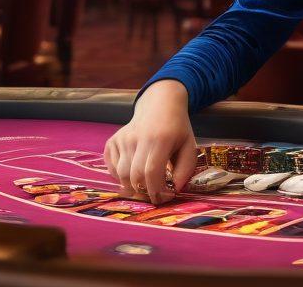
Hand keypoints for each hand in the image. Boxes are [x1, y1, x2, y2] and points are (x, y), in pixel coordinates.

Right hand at [103, 80, 196, 204]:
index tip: (165, 197)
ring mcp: (122, 139)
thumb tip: (173, 191)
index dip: (157, 190)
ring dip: (133, 187)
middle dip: (145, 192)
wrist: (160, 105)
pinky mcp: (112, 141)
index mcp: (160, 138)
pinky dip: (121, 177)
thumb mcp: (189, 146)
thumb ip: (185, 170)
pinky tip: (134, 172)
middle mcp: (138, 138)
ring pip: (122, 175)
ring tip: (145, 185)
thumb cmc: (177, 129)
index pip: (152, 172)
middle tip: (154, 195)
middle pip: (135, 176)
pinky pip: (112, 168)